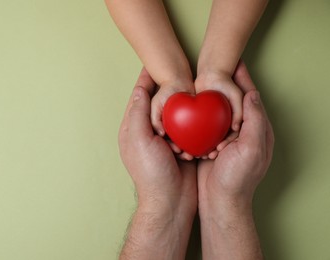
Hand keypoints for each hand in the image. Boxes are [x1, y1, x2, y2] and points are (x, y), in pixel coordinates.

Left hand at [118, 68, 196, 258]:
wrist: (169, 202)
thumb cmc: (150, 172)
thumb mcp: (139, 140)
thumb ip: (138, 114)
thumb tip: (140, 90)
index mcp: (134, 128)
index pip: (140, 97)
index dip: (147, 79)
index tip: (155, 63)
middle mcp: (149, 132)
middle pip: (158, 102)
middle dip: (167, 87)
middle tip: (180, 71)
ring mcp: (166, 140)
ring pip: (175, 113)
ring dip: (182, 103)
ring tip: (192, 86)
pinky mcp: (181, 147)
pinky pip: (188, 127)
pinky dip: (193, 120)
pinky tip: (201, 111)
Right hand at [197, 61, 273, 259]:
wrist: (221, 202)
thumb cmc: (238, 178)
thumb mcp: (252, 149)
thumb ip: (255, 121)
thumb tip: (252, 94)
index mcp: (255, 129)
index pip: (250, 97)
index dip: (243, 79)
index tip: (235, 61)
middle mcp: (241, 132)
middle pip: (233, 101)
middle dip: (226, 83)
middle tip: (214, 66)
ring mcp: (225, 138)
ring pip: (217, 111)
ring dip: (210, 97)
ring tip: (200, 81)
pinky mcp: (211, 145)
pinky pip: (205, 125)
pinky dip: (198, 114)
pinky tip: (189, 106)